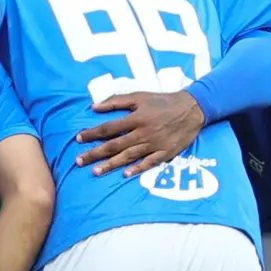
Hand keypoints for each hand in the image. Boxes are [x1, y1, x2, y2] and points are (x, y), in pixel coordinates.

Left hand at [75, 90, 205, 176]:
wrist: (192, 108)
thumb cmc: (163, 101)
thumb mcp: (139, 96)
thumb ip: (116, 101)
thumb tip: (94, 106)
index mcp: (136, 118)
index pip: (109, 128)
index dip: (93, 134)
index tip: (78, 139)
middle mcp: (143, 133)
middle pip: (115, 145)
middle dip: (95, 153)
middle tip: (79, 161)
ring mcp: (155, 144)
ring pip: (129, 156)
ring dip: (111, 164)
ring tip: (95, 171)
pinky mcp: (166, 153)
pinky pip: (150, 163)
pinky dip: (138, 168)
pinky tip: (125, 174)